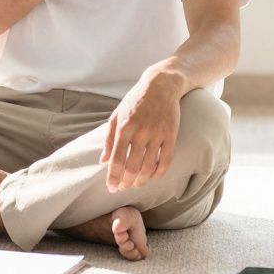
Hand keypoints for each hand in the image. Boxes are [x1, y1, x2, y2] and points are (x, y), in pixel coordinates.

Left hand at [100, 71, 182, 191]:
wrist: (161, 86)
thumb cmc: (135, 101)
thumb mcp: (117, 115)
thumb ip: (109, 139)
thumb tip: (102, 161)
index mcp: (124, 127)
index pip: (117, 159)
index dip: (114, 177)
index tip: (112, 188)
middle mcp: (140, 132)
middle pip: (132, 166)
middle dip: (126, 182)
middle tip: (123, 188)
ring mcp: (157, 134)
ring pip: (149, 166)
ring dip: (141, 180)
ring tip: (136, 185)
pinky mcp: (171, 135)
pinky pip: (166, 160)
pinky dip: (158, 173)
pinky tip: (152, 177)